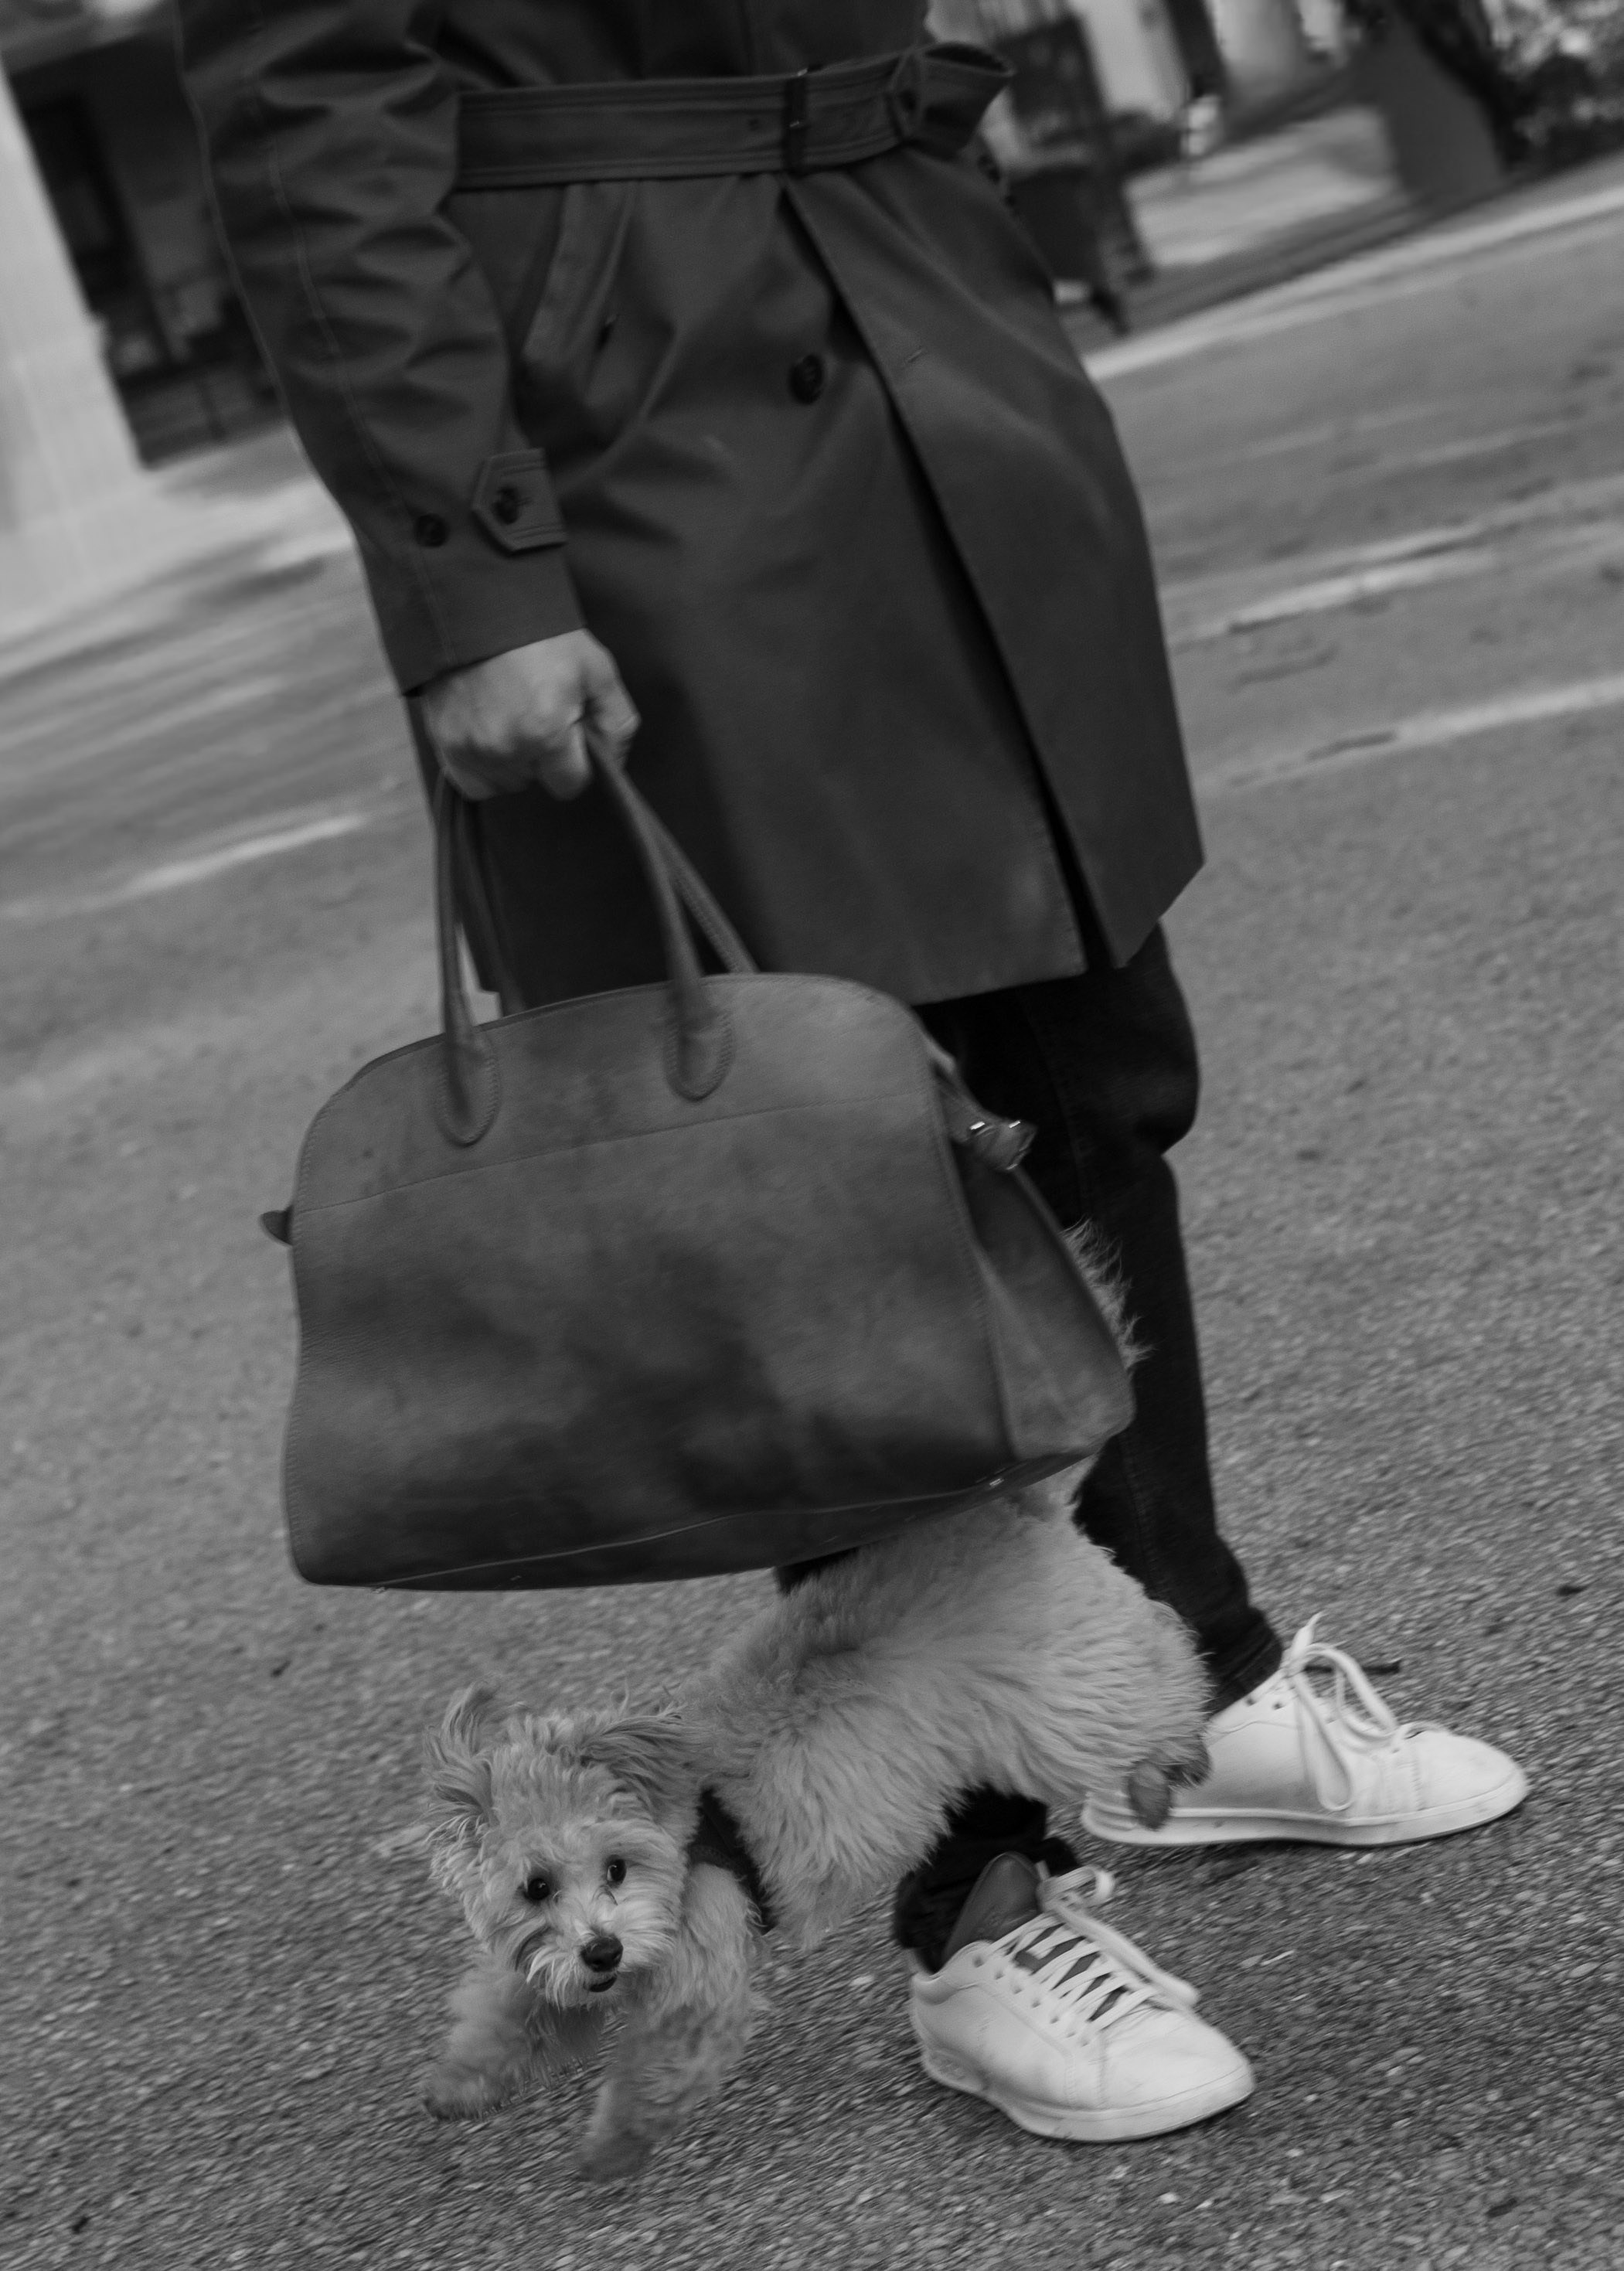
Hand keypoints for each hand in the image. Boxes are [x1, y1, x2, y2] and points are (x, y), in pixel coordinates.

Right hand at [419, 631, 638, 800]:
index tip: (568, 733)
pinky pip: (472, 782)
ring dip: (512, 762)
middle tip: (536, 712)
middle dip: (543, 757)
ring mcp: (471, 749)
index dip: (576, 762)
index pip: (571, 784)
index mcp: (547, 733)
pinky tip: (489, 733)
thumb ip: (616, 723)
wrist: (476, 606)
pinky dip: (482, 766)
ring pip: (505, 784)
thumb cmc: (542, 636)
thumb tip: (614, 764)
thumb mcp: (596, 669)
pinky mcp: (445, 744)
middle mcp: (507, 749)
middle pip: (536, 782)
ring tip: (510, 716)